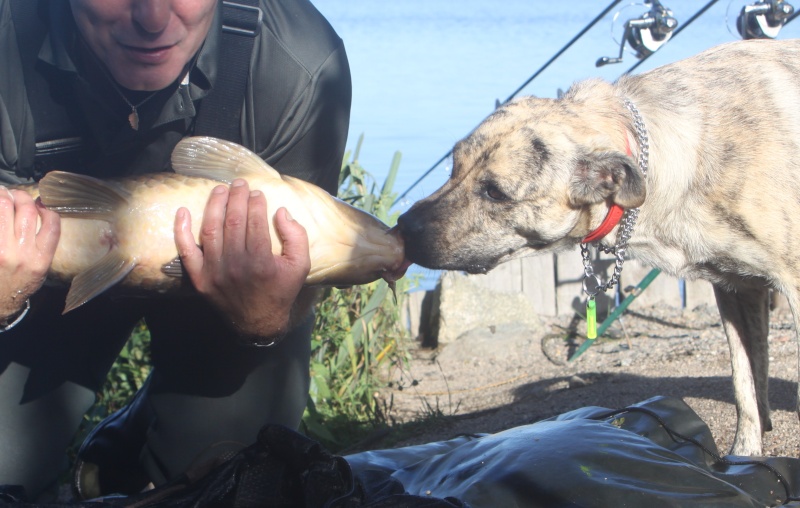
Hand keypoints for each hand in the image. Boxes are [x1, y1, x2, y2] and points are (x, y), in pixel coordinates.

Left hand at [0, 186, 60, 319]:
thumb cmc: (20, 282)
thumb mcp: (40, 268)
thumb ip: (42, 243)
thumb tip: (38, 211)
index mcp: (40, 259)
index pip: (51, 224)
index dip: (47, 207)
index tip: (41, 202)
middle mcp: (21, 253)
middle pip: (26, 210)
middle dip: (20, 196)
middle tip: (15, 194)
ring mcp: (1, 250)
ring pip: (4, 208)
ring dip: (3, 196)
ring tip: (2, 194)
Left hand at [174, 179, 310, 338]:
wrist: (257, 322)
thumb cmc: (281, 290)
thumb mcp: (300, 266)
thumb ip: (296, 237)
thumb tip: (281, 212)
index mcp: (261, 261)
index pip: (255, 221)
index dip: (256, 202)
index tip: (257, 193)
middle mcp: (236, 264)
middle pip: (233, 220)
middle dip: (236, 197)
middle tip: (239, 183)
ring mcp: (214, 271)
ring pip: (211, 229)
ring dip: (214, 205)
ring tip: (219, 190)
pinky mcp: (199, 278)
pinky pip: (186, 251)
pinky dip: (181, 230)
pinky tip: (183, 211)